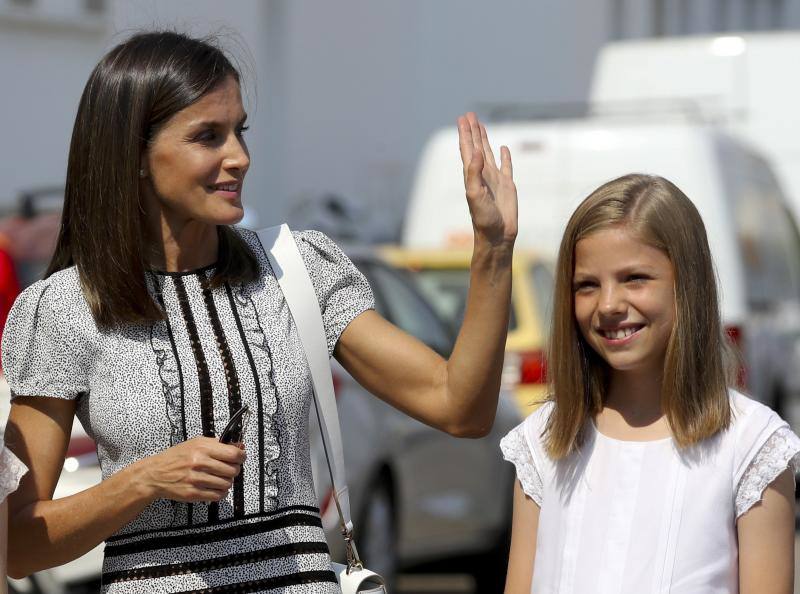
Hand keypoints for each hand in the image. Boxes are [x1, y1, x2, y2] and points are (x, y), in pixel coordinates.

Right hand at [139, 437, 245, 502]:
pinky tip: (215, 488)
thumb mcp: (196, 443)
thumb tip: (239, 446)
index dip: (241, 457)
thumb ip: (218, 444)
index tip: (241, 458)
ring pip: (227, 484)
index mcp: (202, 448)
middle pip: (232, 470)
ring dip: (226, 482)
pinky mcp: (193, 494)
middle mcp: (200, 463)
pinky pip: (217, 496)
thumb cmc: (176, 457)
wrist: (155, 474)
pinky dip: (220, 493)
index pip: (233, 454)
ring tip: (219, 478)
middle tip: (228, 469)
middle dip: (234, 470)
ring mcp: (196, 480)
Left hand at [457, 112, 517, 247]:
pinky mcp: (507, 185)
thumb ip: (473, 173)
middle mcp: (482, 174)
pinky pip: (506, 166)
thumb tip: (476, 151)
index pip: (467, 149)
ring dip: (485, 139)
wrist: (497, 235)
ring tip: (480, 125)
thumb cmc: (483, 218)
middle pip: (476, 147)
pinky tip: (503, 148)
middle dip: (473, 131)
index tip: (462, 118)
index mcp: (472, 175)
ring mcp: (495, 179)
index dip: (465, 134)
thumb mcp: (474, 195)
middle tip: (469, 115)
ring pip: (489, 153)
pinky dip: (505, 157)